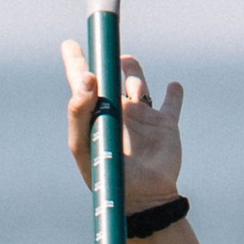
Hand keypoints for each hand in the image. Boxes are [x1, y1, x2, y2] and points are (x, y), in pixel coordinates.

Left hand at [63, 47, 185, 209]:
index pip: (83, 81)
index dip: (75, 61)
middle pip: (113, 74)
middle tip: (111, 64)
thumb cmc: (106, 174)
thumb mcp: (84, 144)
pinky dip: (173, 92)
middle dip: (112, 63)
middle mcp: (117, 111)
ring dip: (135, 75)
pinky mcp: (166, 125)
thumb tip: (88, 77)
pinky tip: (172, 87)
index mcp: (95, 114)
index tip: (69, 44)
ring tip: (134, 93)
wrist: (142, 199)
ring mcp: (142, 116)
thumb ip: (79, 111)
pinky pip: (171, 102)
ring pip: (138, 81)